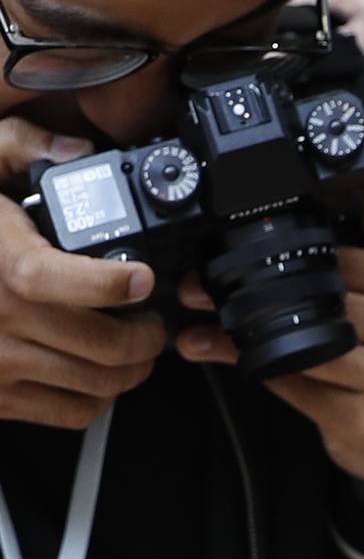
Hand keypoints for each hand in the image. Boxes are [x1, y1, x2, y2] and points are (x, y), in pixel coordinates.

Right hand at [0, 117, 167, 428]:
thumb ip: (18, 145)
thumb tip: (74, 149)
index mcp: (1, 265)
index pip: (61, 281)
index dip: (113, 284)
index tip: (143, 277)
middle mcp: (0, 321)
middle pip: (104, 347)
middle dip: (147, 337)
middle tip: (154, 322)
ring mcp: (0, 366)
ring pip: (97, 385)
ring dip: (133, 371)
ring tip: (138, 348)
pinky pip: (70, 413)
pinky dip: (99, 399)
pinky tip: (103, 375)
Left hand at [178, 178, 363, 493]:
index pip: (342, 261)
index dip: (284, 257)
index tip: (233, 253)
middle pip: (319, 301)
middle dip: (254, 296)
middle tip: (198, 288)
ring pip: (301, 344)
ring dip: (242, 335)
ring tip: (204, 327)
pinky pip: (295, 385)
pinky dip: (257, 370)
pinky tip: (227, 358)